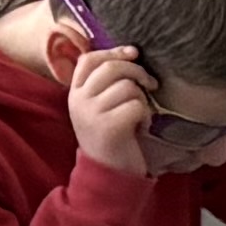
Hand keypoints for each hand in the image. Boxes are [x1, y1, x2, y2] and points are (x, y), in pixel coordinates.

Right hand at [60, 37, 167, 177]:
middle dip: (136, 71)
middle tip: (150, 84)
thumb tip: (131, 52)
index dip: (113, 52)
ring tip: (140, 114)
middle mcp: (79, 101)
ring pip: (127, 87)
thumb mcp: (100, 107)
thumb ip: (105, 83)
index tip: (134, 53)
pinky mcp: (109, 127)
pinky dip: (145, 116)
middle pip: (111, 68)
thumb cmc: (111, 137)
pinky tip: (141, 127)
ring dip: (142, 99)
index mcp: (75, 93)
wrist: (108, 174)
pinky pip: (136, 106)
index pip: (89, 59)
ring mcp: (92, 113)